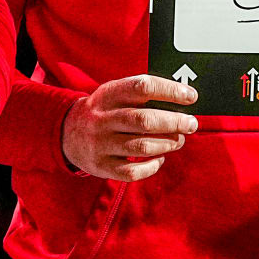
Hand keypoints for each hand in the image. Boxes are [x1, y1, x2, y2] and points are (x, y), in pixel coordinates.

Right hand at [61, 75, 198, 180]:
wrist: (66, 132)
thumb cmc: (103, 111)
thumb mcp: (114, 94)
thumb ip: (141, 94)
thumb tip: (183, 97)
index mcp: (107, 95)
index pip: (141, 87)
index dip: (169, 91)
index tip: (190, 96)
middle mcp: (101, 119)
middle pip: (143, 120)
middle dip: (174, 122)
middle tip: (191, 123)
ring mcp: (100, 144)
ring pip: (141, 146)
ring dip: (167, 143)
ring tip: (179, 140)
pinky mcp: (101, 166)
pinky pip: (132, 171)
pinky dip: (151, 166)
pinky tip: (159, 158)